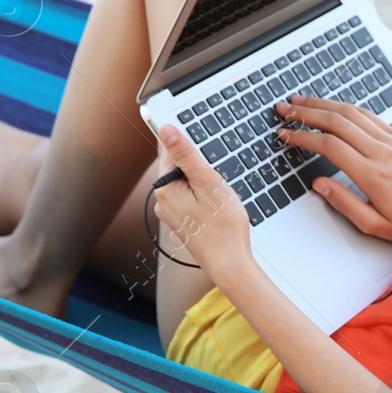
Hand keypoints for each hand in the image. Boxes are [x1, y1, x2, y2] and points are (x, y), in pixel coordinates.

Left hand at [154, 124, 252, 274]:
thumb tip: (166, 129)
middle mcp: (162, 200)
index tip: (208, 154)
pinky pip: (190, 198)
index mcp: (164, 187)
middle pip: (179, 167)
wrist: (229, 263)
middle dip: (200, 167)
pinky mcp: (182, 221)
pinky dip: (204, 197)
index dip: (191, 146)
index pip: (170, 150)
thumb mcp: (208, 183)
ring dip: (204, 183)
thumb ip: (186, 155)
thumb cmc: (223, 227)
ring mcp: (171, 212)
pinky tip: (217, 208)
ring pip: (186, 183)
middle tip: (219, 182)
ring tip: (221, 198)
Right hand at [274, 94, 391, 240]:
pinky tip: (329, 105)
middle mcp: (381, 151)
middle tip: (284, 109)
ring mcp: (390, 140)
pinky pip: (367, 114)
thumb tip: (319, 185)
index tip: (285, 135)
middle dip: (306, 112)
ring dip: (322, 104)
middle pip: (337, 122)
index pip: (330, 146)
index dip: (303, 137)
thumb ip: (344, 204)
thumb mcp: (374, 224)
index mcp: (372, 174)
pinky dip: (344, 107)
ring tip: (300, 101)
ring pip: (351, 112)